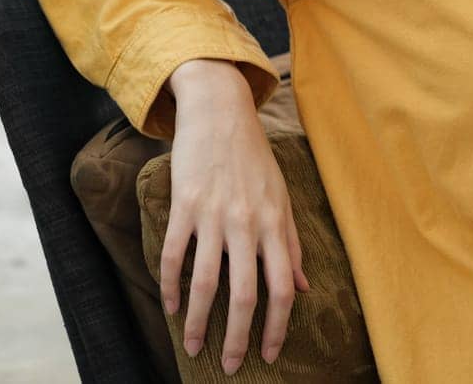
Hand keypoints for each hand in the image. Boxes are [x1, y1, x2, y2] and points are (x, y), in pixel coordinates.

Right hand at [163, 59, 310, 374]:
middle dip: (237, 337)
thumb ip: (291, 244)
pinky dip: (171, 286)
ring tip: (194, 347)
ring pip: (205, 283)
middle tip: (230, 365)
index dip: (276, 326)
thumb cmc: (255, 160)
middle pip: (244, 294)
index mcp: (275, 224)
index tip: (269, 354)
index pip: (281, 288)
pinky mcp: (184, 206)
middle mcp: (247, 223)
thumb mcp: (283, 198)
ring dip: (198, 322)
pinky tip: (171, 307)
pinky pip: (175, 255)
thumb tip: (302, 288)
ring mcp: (213, 215)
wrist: (221, 114)